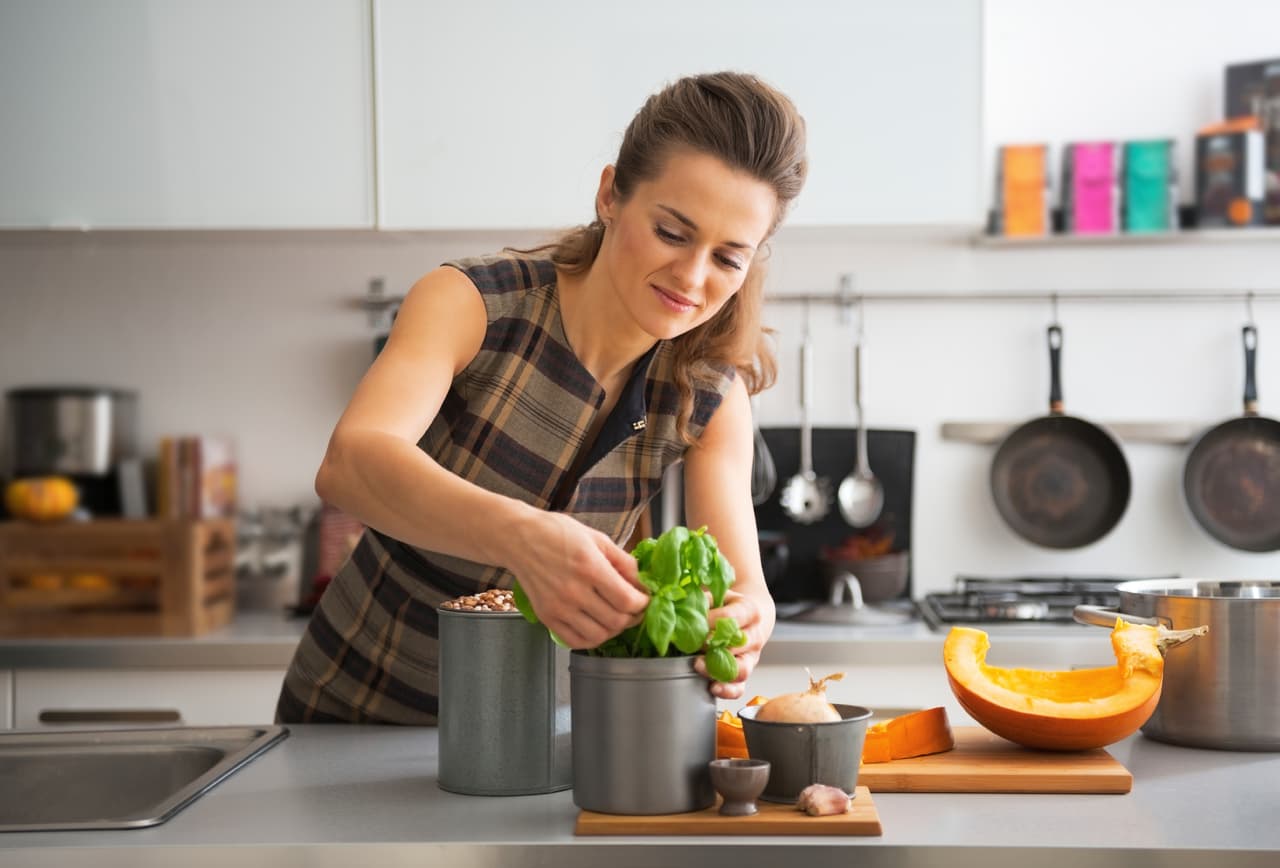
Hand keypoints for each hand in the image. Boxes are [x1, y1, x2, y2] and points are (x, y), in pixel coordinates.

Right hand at [505, 510, 649, 648]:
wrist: (518, 539)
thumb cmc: (557, 532)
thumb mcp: (596, 538)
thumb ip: (623, 561)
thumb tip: (642, 583)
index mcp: (590, 568)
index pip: (627, 600)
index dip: (643, 604)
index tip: (644, 599)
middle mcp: (574, 591)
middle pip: (616, 621)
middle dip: (633, 617)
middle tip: (635, 609)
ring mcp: (559, 608)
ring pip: (599, 636)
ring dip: (614, 630)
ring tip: (616, 617)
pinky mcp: (547, 617)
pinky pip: (576, 641)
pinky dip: (592, 639)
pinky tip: (596, 626)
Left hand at [695, 592, 767, 699]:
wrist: (751, 617)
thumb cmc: (730, 605)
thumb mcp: (719, 595)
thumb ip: (703, 600)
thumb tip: (681, 608)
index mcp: (750, 611)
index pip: (731, 618)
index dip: (711, 622)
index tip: (696, 624)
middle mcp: (754, 636)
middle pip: (736, 644)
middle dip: (712, 646)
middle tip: (692, 645)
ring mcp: (750, 657)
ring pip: (741, 668)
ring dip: (718, 670)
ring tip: (698, 665)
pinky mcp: (744, 673)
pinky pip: (740, 687)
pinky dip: (727, 690)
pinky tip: (713, 688)